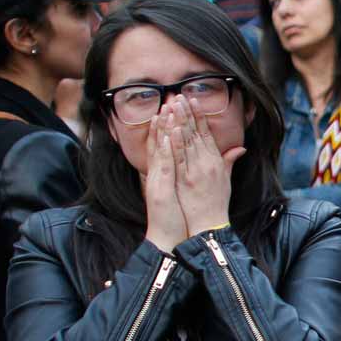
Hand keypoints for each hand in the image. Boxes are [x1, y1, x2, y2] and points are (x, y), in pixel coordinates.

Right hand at [144, 114, 188, 250]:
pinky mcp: (160, 189)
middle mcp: (157, 175)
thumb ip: (181, 178)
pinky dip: (163, 150)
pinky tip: (166, 135)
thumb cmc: (174, 219)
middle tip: (169, 100)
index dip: (167, 127)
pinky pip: (162, 166)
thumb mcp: (178, 194)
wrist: (165, 239)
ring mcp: (157, 181)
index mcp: (162, 175)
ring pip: (158, 150)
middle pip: (159, 143)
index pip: (163, 147)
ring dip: (162, 129)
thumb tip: (183, 167)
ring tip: (166, 109)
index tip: (172, 109)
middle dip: (164, 121)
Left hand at [166, 96, 245, 235]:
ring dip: (179, 122)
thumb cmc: (217, 204)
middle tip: (179, 95)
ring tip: (173, 105)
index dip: (199, 116)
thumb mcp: (226, 180)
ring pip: (186, 141)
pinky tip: (171, 129)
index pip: (206, 133)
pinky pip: (179, 158)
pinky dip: (176, 143)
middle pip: (195, 133)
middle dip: (187, 113)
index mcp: (215, 161)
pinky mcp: (185, 179)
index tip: (192, 101)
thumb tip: (240, 148)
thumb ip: (229, 161)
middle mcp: (206, 163)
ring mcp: (195, 170)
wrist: (210, 225)